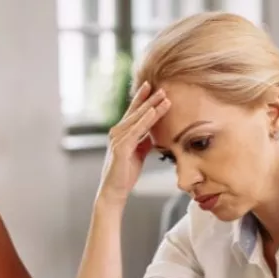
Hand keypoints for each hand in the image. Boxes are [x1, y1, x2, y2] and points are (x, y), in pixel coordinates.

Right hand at [96, 81, 171, 205]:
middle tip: (162, 87)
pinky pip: (136, 131)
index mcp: (121, 132)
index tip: (151, 85)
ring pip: (138, 119)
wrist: (114, 191)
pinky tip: (154, 112)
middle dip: (150, 99)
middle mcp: (117, 132)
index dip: (142, 98)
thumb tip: (153, 131)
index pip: (133, 112)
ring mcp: (117, 139)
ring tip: (164, 97)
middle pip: (136, 112)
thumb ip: (144, 140)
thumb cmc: (125, 173)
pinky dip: (146, 121)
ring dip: (151, 107)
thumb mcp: (138, 152)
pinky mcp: (121, 148)